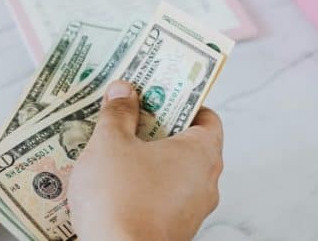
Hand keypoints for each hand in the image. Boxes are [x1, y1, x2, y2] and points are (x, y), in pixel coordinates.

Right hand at [68, 81, 223, 240]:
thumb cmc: (120, 199)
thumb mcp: (111, 143)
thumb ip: (118, 113)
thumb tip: (124, 91)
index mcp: (202, 153)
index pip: (207, 117)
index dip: (182, 102)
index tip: (158, 93)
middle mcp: (206, 182)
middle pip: (188, 144)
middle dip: (158, 129)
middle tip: (129, 116)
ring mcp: (192, 211)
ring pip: (174, 174)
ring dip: (149, 160)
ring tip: (115, 151)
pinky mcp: (175, 231)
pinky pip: (163, 199)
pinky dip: (145, 188)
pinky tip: (115, 185)